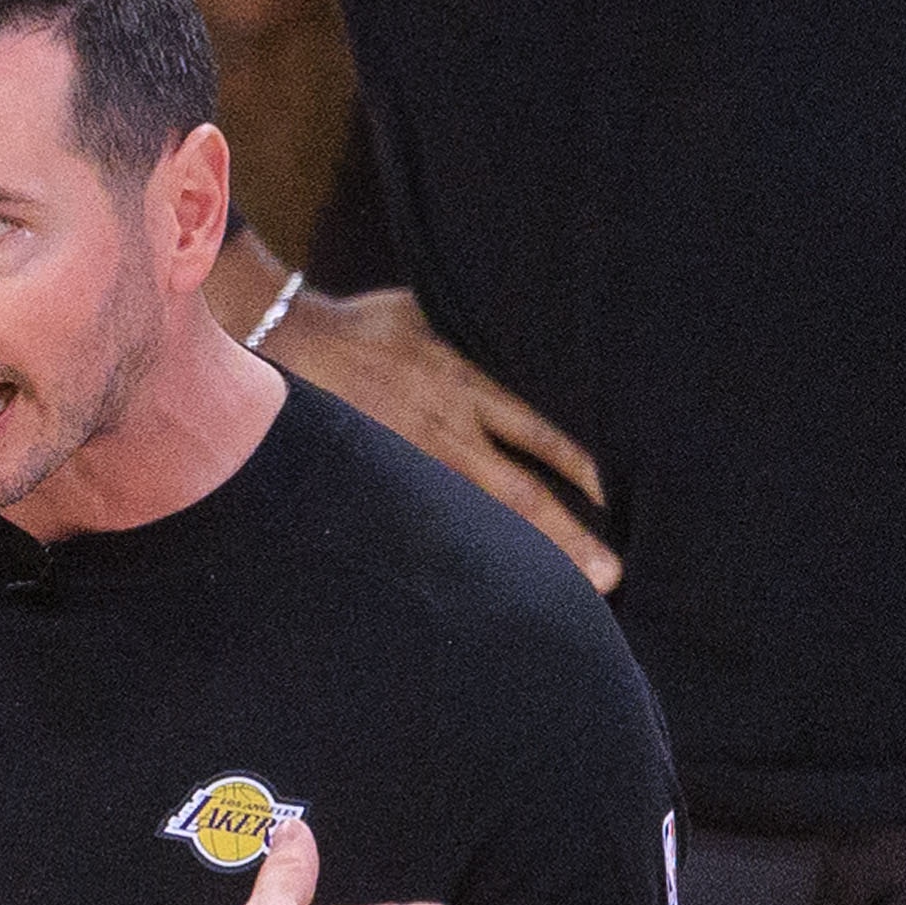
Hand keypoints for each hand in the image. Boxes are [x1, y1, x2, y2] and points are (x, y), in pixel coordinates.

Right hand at [267, 287, 618, 592]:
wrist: (290, 342)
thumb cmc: (365, 325)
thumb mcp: (432, 310)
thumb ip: (477, 331)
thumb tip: (524, 329)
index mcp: (464, 384)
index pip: (540, 434)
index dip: (582, 468)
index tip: (615, 499)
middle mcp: (444, 431)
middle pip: (518, 493)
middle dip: (566, 536)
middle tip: (609, 577)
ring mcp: (409, 462)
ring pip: (476, 518)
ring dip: (519, 556)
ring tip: (558, 594)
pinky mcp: (378, 476)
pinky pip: (426, 520)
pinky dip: (457, 552)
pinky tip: (478, 583)